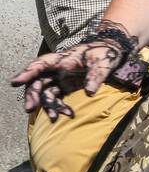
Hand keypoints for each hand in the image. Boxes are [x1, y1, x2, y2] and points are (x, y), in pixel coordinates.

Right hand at [11, 34, 133, 120]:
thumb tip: (90, 92)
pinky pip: (57, 99)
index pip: (41, 64)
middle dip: (32, 95)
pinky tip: (69, 114)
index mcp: (62, 59)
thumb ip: (96, 76)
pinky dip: (60, 107)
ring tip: (55, 118)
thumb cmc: (104, 53)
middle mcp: (56, 69)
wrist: (111, 54)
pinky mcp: (66, 88)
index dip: (27, 72)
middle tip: (30, 109)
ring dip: (47, 106)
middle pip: (38, 82)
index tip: (15, 82)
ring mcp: (60, 79)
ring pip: (46, 93)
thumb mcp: (103, 61)